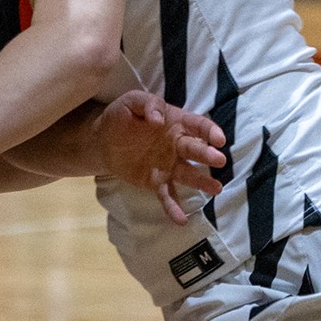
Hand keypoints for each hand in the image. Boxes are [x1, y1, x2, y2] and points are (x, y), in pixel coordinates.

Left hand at [97, 90, 226, 223]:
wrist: (102, 140)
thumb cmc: (122, 117)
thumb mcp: (132, 101)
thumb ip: (148, 104)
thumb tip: (158, 120)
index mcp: (177, 122)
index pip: (198, 125)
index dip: (210, 131)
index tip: (219, 139)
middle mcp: (178, 145)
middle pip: (195, 150)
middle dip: (207, 155)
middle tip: (219, 160)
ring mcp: (169, 165)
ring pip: (188, 174)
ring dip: (202, 181)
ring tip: (216, 188)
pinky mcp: (157, 182)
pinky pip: (167, 195)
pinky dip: (174, 207)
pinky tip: (181, 220)